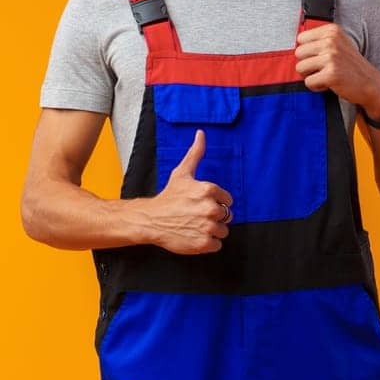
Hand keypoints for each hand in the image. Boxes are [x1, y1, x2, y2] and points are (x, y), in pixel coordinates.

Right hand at [145, 130, 233, 254]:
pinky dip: (208, 243)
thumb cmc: (168, 197)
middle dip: (214, 217)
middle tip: (197, 216)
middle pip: (227, 216)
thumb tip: (201, 134)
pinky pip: (217, 245)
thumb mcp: (182, 173)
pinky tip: (195, 236)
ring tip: (195, 226)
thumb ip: (196, 153)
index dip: (216, 203)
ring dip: (212, 230)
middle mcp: (210, 208)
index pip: (228, 200)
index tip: (202, 204)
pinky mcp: (203, 243)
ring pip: (223, 231)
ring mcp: (207, 227)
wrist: (151, 220)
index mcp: (209, 190)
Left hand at [294, 24, 379, 114]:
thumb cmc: (350, 65)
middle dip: (307, 64)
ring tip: (325, 76)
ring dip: (311, 76)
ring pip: (300, 68)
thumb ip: (320, 40)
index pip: (301, 39)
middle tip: (322, 69)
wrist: (370, 83)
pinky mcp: (331, 74)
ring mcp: (331, 57)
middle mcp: (331, 41)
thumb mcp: (339, 43)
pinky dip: (316, 87)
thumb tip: (296, 42)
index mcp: (332, 30)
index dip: (308, 52)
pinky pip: (308, 82)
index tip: (320, 57)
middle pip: (298, 53)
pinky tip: (329, 84)